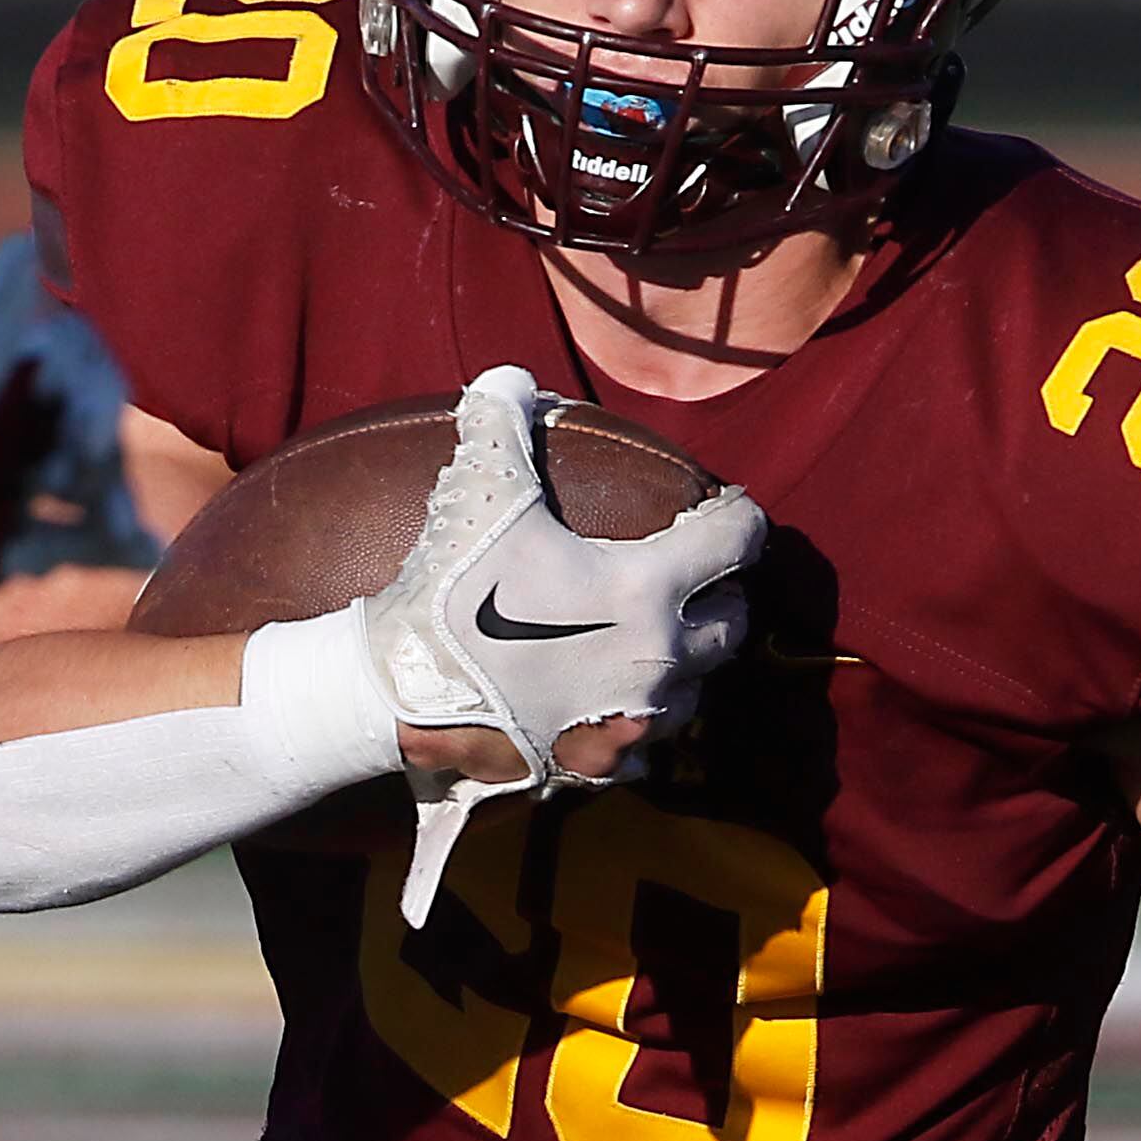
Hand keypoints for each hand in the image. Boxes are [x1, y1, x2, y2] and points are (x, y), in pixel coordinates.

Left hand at [0, 230, 150, 695]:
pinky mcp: (2, 549)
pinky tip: (99, 561)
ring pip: (87, 490)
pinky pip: (72, 543)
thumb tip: (18, 243)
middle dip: (101, 466)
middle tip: (75, 499)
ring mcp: (2, 491)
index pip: (76, 367)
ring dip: (106, 510)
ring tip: (100, 540)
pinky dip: (96, 550)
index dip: (96, 400)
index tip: (88, 445)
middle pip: (88, 430)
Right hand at [360, 366, 763, 785]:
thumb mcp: (477, 492)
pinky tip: (609, 697)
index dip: (739, 517)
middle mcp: (661, 658)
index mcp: (648, 587)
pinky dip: (640, 714)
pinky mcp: (605, 765)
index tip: (724, 510)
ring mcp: (637, 719)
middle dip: (722, 596)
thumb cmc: (450, 592)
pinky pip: (648, 739)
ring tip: (653, 639)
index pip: (737, 541)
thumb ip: (502, 423)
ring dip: (686, 660)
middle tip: (692, 579)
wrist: (401, 698)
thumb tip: (511, 375)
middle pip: (734, 622)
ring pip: (698, 688)